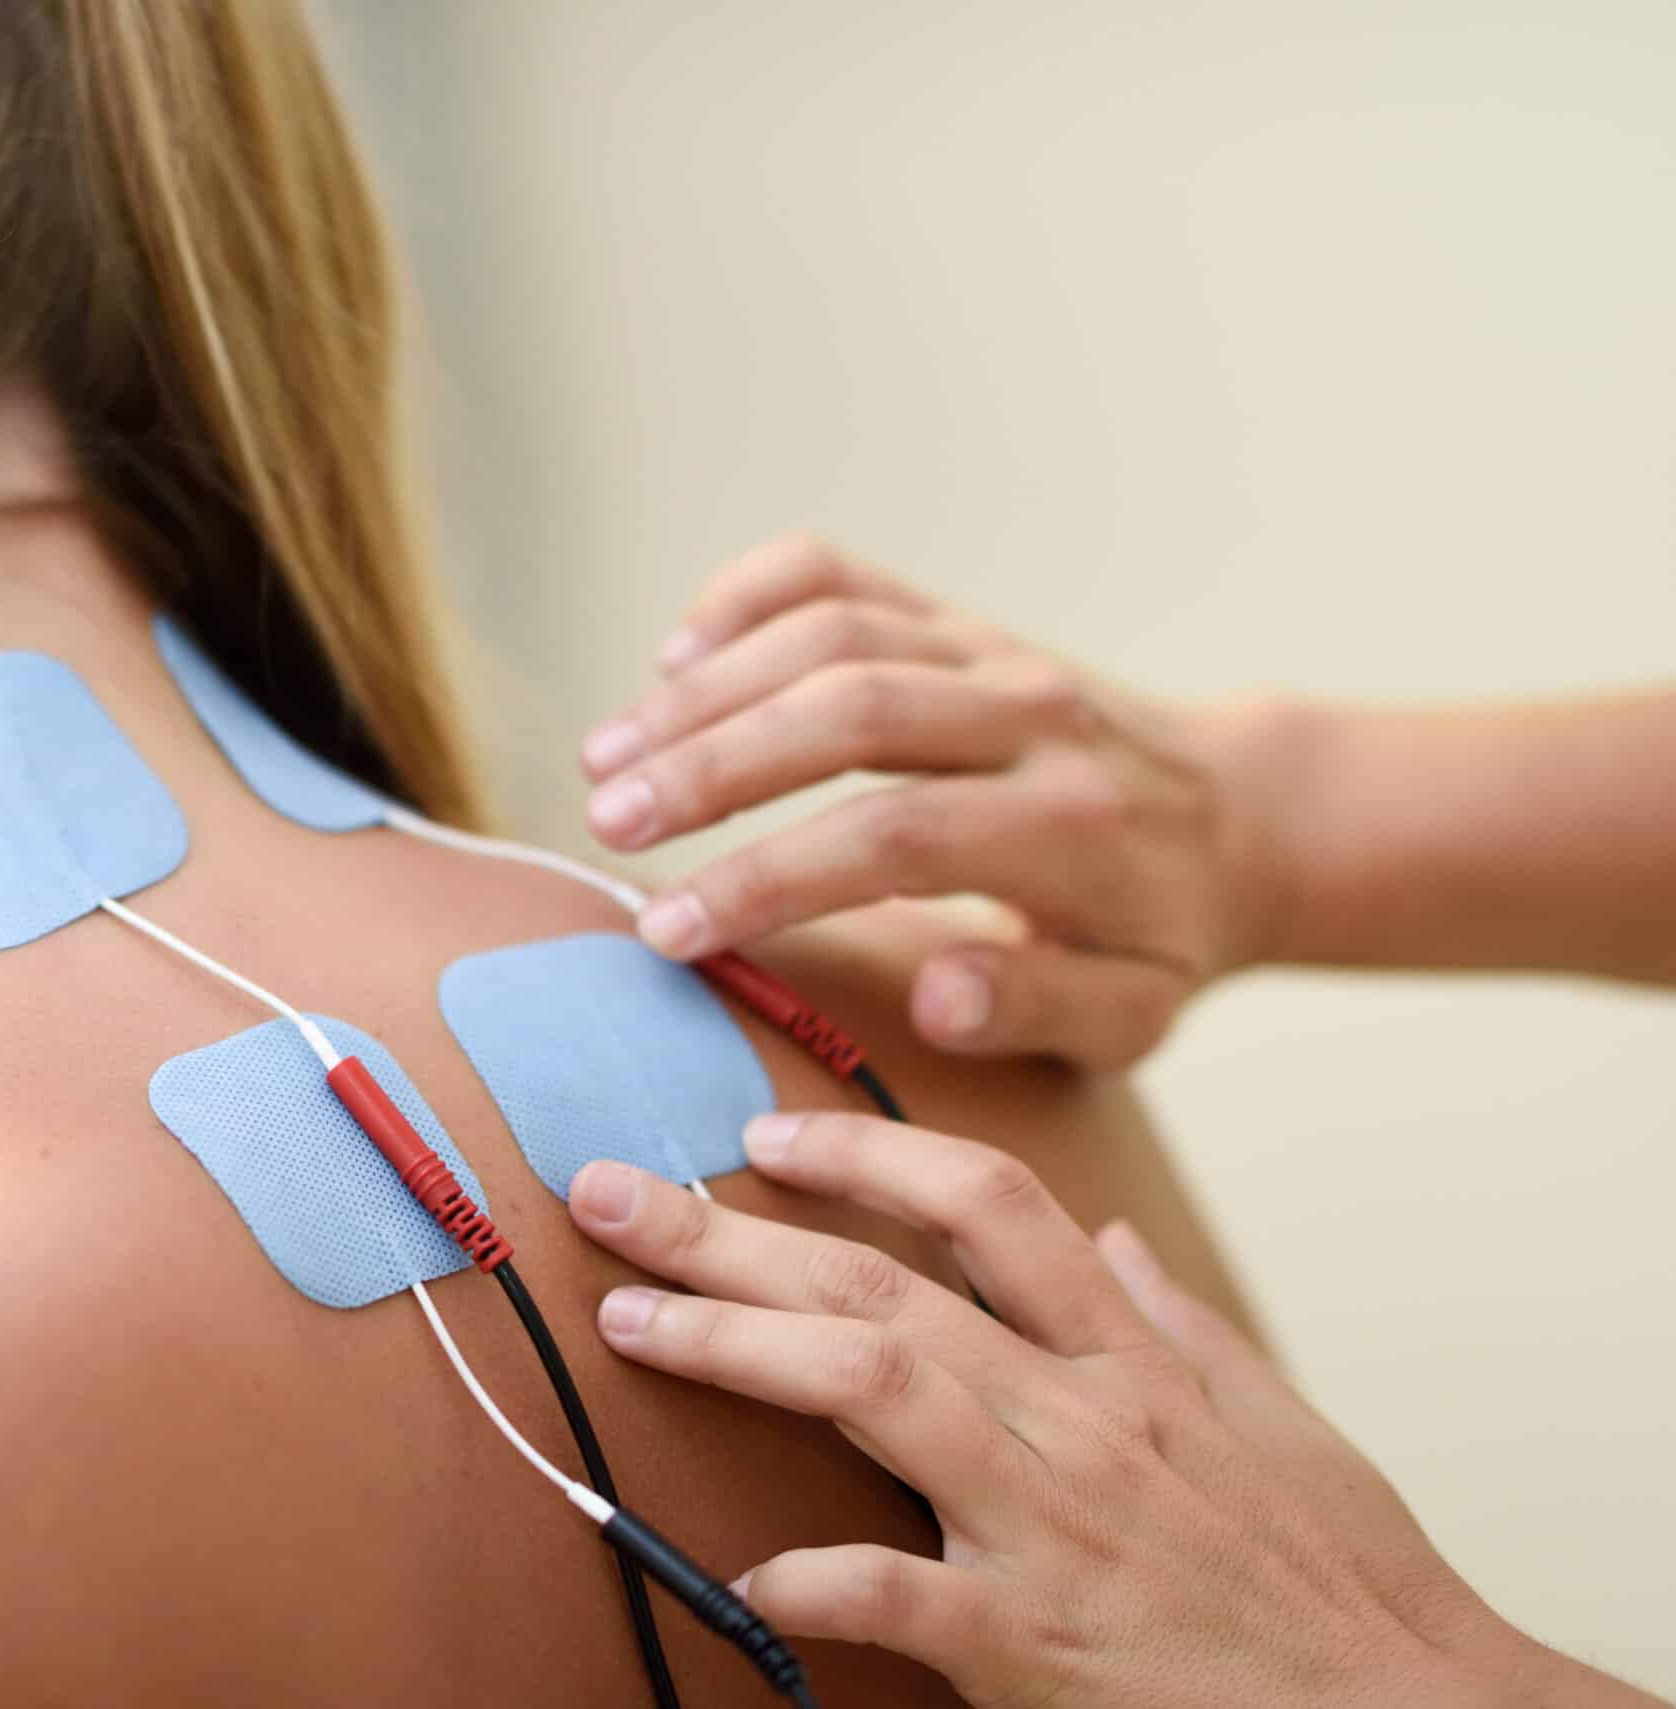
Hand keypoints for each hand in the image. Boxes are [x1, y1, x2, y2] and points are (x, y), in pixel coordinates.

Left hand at [565, 1124, 1647, 1708]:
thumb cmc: (1343, 1580)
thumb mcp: (1278, 1422)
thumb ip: (1177, 1323)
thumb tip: (1107, 1240)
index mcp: (1132, 1360)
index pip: (985, 1204)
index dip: (863, 1151)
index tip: (762, 1134)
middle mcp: (1079, 1416)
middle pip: (879, 1284)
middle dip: (733, 1231)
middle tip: (614, 1193)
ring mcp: (1052, 1523)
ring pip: (869, 1390)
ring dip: (735, 1349)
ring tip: (630, 1321)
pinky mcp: (1033, 1641)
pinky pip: (898, 1592)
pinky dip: (815, 1577)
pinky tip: (746, 1573)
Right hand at [580, 535, 1281, 1064]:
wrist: (1233, 815)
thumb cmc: (1154, 936)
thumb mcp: (1131, 1012)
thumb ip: (1038, 1011)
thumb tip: (935, 990)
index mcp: (1069, 826)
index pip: (894, 836)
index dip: (768, 878)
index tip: (668, 931)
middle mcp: (1029, 714)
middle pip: (847, 708)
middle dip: (711, 765)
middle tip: (604, 821)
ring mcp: (987, 650)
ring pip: (828, 633)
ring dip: (703, 692)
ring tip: (605, 759)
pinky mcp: (953, 617)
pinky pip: (836, 573)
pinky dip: (744, 599)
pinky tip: (672, 656)